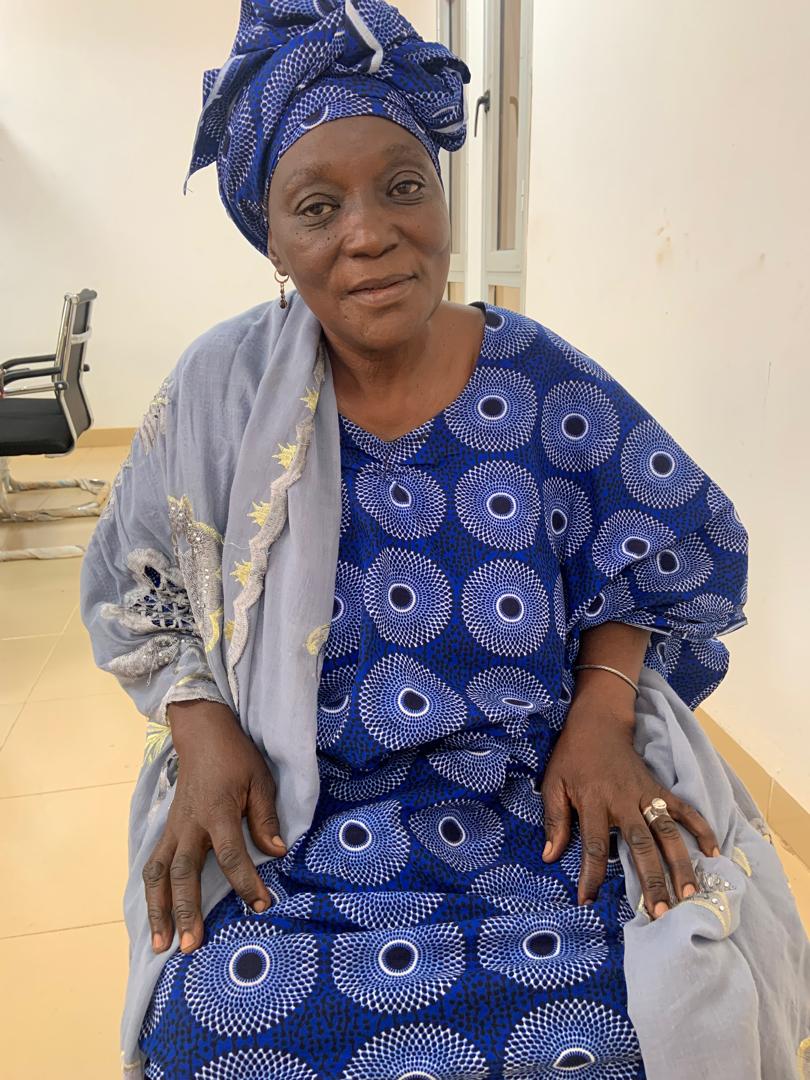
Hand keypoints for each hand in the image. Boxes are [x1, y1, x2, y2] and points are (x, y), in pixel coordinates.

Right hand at [143, 700, 285, 954]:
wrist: (202, 733)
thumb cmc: (235, 757)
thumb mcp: (260, 780)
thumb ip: (265, 818)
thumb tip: (277, 853)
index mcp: (218, 812)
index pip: (232, 855)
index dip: (247, 882)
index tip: (263, 905)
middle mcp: (190, 825)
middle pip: (184, 874)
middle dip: (186, 911)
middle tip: (190, 946)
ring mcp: (174, 829)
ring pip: (159, 875)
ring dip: (159, 910)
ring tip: (161, 945)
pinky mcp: (167, 831)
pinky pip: (154, 866)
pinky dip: (151, 894)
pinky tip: (154, 917)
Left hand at [541, 696, 720, 918]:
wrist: (598, 723)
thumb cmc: (572, 757)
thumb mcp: (553, 784)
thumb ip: (554, 820)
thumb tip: (549, 856)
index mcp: (593, 801)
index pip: (592, 845)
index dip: (591, 875)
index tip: (588, 900)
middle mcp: (623, 801)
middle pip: (640, 844)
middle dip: (651, 879)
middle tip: (659, 913)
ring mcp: (645, 795)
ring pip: (667, 832)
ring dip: (680, 864)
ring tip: (690, 895)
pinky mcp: (659, 789)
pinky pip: (684, 810)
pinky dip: (701, 829)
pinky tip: (714, 853)